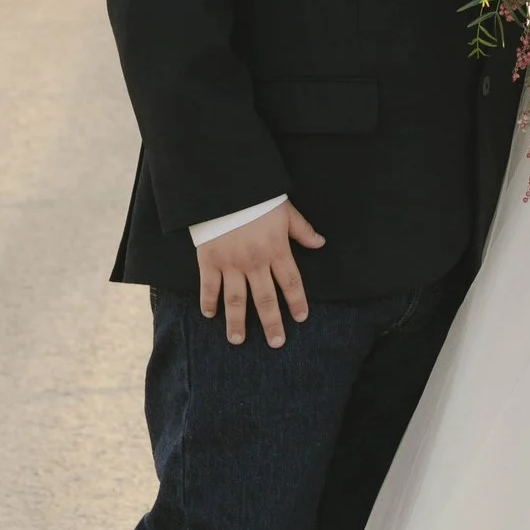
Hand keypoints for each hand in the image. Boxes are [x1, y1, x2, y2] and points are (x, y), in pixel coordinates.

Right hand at [197, 201, 325, 346]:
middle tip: (276, 342)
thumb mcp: (285, 211)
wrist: (225, 187)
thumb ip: (302, 231)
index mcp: (276, 250)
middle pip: (265, 299)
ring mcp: (231, 264)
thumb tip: (320, 243)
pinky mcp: (210, 260)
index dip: (297, 302)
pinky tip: (210, 315)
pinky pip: (209, 287)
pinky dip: (209, 302)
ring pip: (236, 300)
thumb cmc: (258, 197)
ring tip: (238, 340)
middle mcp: (255, 262)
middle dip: (272, 323)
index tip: (300, 318)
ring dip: (237, 322)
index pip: (291, 283)